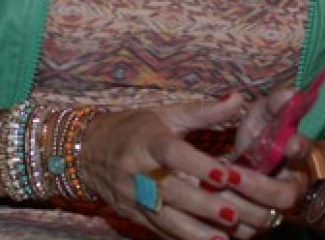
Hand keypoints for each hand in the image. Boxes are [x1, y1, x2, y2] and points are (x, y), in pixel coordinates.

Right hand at [79, 94, 304, 238]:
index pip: (172, 153)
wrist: (86, 151)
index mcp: (147, 140)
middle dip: (201, 205)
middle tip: (234, 214)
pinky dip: (180, 238)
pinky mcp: (131, 215)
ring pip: (163, 218)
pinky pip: (157, 231)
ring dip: (194, 231)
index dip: (198, 164)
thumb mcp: (166, 114)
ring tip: (223, 238)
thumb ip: (204, 110)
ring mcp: (132, 197)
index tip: (226, 174)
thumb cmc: (134, 128)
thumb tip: (239, 99)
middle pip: (169, 191)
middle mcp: (137, 171)